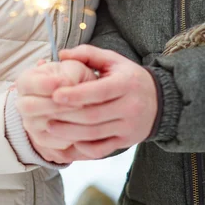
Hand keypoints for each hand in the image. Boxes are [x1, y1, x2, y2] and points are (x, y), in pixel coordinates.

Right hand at [14, 60, 97, 162]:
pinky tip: (87, 126)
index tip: (67, 82)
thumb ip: (70, 72)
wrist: (80, 98)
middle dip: (56, 105)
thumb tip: (68, 84)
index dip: (48, 84)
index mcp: (25, 82)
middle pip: (30, 107)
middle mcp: (22, 104)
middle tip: (79, 101)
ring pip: (43, 126)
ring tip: (86, 113)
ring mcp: (31, 124)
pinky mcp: (44, 140)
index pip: (29, 84)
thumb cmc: (75, 78)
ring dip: (67, 120)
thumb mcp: (74, 68)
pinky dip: (72, 134)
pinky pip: (56, 141)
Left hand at [47, 45, 158, 159]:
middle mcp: (130, 107)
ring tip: (49, 128)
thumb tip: (61, 54)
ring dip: (69, 134)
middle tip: (45, 114)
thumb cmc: (128, 77)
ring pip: (95, 135)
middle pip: (94, 116)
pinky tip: (68, 143)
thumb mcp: (113, 61)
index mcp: (126, 84)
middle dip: (67, 117)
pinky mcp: (126, 141)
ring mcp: (128, 127)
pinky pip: (102, 149)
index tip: (55, 95)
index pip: (99, 91)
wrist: (159, 101)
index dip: (76, 95)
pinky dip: (83, 149)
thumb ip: (88, 54)